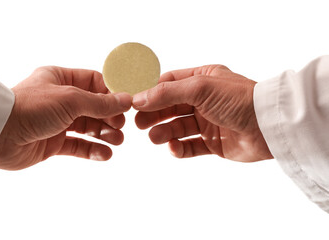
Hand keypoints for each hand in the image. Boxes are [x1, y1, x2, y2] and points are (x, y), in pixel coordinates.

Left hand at [0, 67, 131, 169]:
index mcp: (61, 79)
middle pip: (94, 107)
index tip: (127, 103)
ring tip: (117, 141)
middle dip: (110, 116)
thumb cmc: (30, 108)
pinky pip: (77, 146)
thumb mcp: (70, 99)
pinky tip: (105, 154)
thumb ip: (100, 103)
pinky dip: (92, 150)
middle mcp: (60, 99)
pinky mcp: (52, 143)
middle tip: (122, 126)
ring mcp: (56, 122)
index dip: (112, 92)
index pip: (94, 82)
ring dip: (104, 134)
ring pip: (88, 127)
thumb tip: (126, 100)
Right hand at [132, 65, 272, 161]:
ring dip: (164, 132)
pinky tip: (173, 147)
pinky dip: (179, 148)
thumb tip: (139, 98)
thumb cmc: (238, 99)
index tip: (134, 102)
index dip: (151, 92)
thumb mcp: (200, 88)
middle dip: (154, 114)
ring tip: (154, 138)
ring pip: (178, 127)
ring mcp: (209, 122)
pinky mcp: (214, 142)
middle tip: (138, 124)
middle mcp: (204, 100)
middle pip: (171, 107)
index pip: (169, 83)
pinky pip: (190, 146)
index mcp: (202, 79)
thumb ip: (168, 93)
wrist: (269, 126)